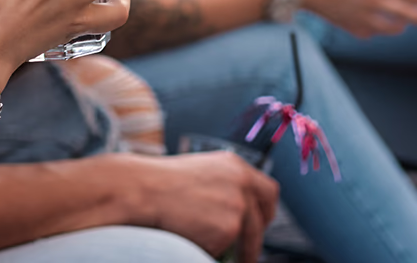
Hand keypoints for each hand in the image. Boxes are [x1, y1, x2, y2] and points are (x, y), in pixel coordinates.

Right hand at [136, 153, 278, 261]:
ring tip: (206, 241)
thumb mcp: (204, 171)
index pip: (268, 191)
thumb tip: (235, 206)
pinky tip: (191, 235)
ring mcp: (237, 207)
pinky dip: (209, 248)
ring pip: (243, 237)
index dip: (266, 210)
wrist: (147, 190)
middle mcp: (243, 184)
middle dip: (257, 238)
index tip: (261, 223)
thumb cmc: (165, 181)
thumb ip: (226, 184)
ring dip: (230, 246)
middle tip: (248, 251)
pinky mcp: (228, 229)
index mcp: (237, 166)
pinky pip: (222, 248)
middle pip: (264, 218)